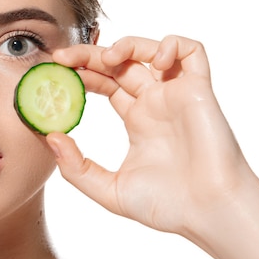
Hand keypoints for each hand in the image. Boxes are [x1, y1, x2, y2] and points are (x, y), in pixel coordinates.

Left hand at [47, 35, 253, 235]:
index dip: (81, 74)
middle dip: (90, 55)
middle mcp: (155, 102)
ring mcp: (176, 94)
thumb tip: (50, 136)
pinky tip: (154, 62)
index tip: (57, 74)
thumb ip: (76, 167)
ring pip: (150, 51)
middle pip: (120, 63)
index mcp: (137, 119)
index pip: (104, 83)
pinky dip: (172, 45)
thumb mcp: (109, 190)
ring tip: (108, 58)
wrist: (208, 213)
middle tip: (63, 58)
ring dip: (126, 46)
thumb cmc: (167, 205)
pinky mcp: (198, 90)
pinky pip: (192, 52)